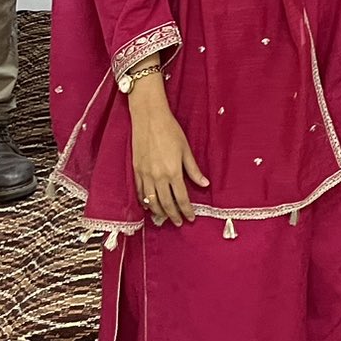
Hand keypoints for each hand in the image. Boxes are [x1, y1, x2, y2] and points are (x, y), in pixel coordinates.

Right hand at [126, 74, 208, 223]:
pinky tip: (149, 205)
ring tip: (164, 218)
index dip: (186, 210)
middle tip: (178, 222)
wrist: (149, 117)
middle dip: (173, 215)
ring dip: (158, 212)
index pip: (182, 198)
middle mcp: (158, 177)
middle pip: (166, 204)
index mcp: (173, 172)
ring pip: (151, 201)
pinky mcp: (136, 170)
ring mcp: (145, 175)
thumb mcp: (186, 149)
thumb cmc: (170, 130)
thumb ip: (193, 169)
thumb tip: (204, 184)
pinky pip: (139, 191)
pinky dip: (144, 201)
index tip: (190, 218)